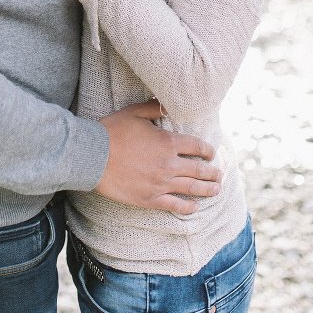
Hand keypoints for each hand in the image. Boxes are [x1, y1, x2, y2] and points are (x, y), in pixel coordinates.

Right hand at [95, 100, 221, 213]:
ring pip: (192, 189)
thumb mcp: (134, 112)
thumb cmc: (112, 131)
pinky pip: (175, 205)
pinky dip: (188, 207)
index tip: (212, 154)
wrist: (93, 156)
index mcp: (167, 142)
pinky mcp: (150, 198)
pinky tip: (194, 207)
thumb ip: (154, 108)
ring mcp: (161, 183)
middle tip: (219, 174)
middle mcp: (169, 164)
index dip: (207, 150)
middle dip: (212, 172)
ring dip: (207, 189)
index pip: (196, 147)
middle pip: (199, 170)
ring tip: (216, 190)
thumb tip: (168, 105)